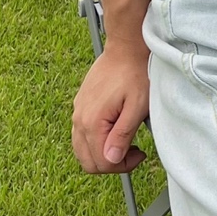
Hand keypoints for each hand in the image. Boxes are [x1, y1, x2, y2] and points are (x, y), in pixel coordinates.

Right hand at [72, 39, 150, 174]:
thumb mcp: (137, 107)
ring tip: (125, 142)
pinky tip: (114, 130)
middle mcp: (79, 119)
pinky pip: (81, 135)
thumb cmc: (135, 75)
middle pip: (87, 162)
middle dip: (111, 163)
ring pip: (82, 150)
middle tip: (133, 151)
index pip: (101, 163)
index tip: (139, 154)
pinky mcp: (80, 106)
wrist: (126, 49)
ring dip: (102, 153)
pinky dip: (96, 141)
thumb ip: (122, 135)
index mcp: (92, 122)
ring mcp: (77, 112)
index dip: (122, 166)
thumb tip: (111, 160)